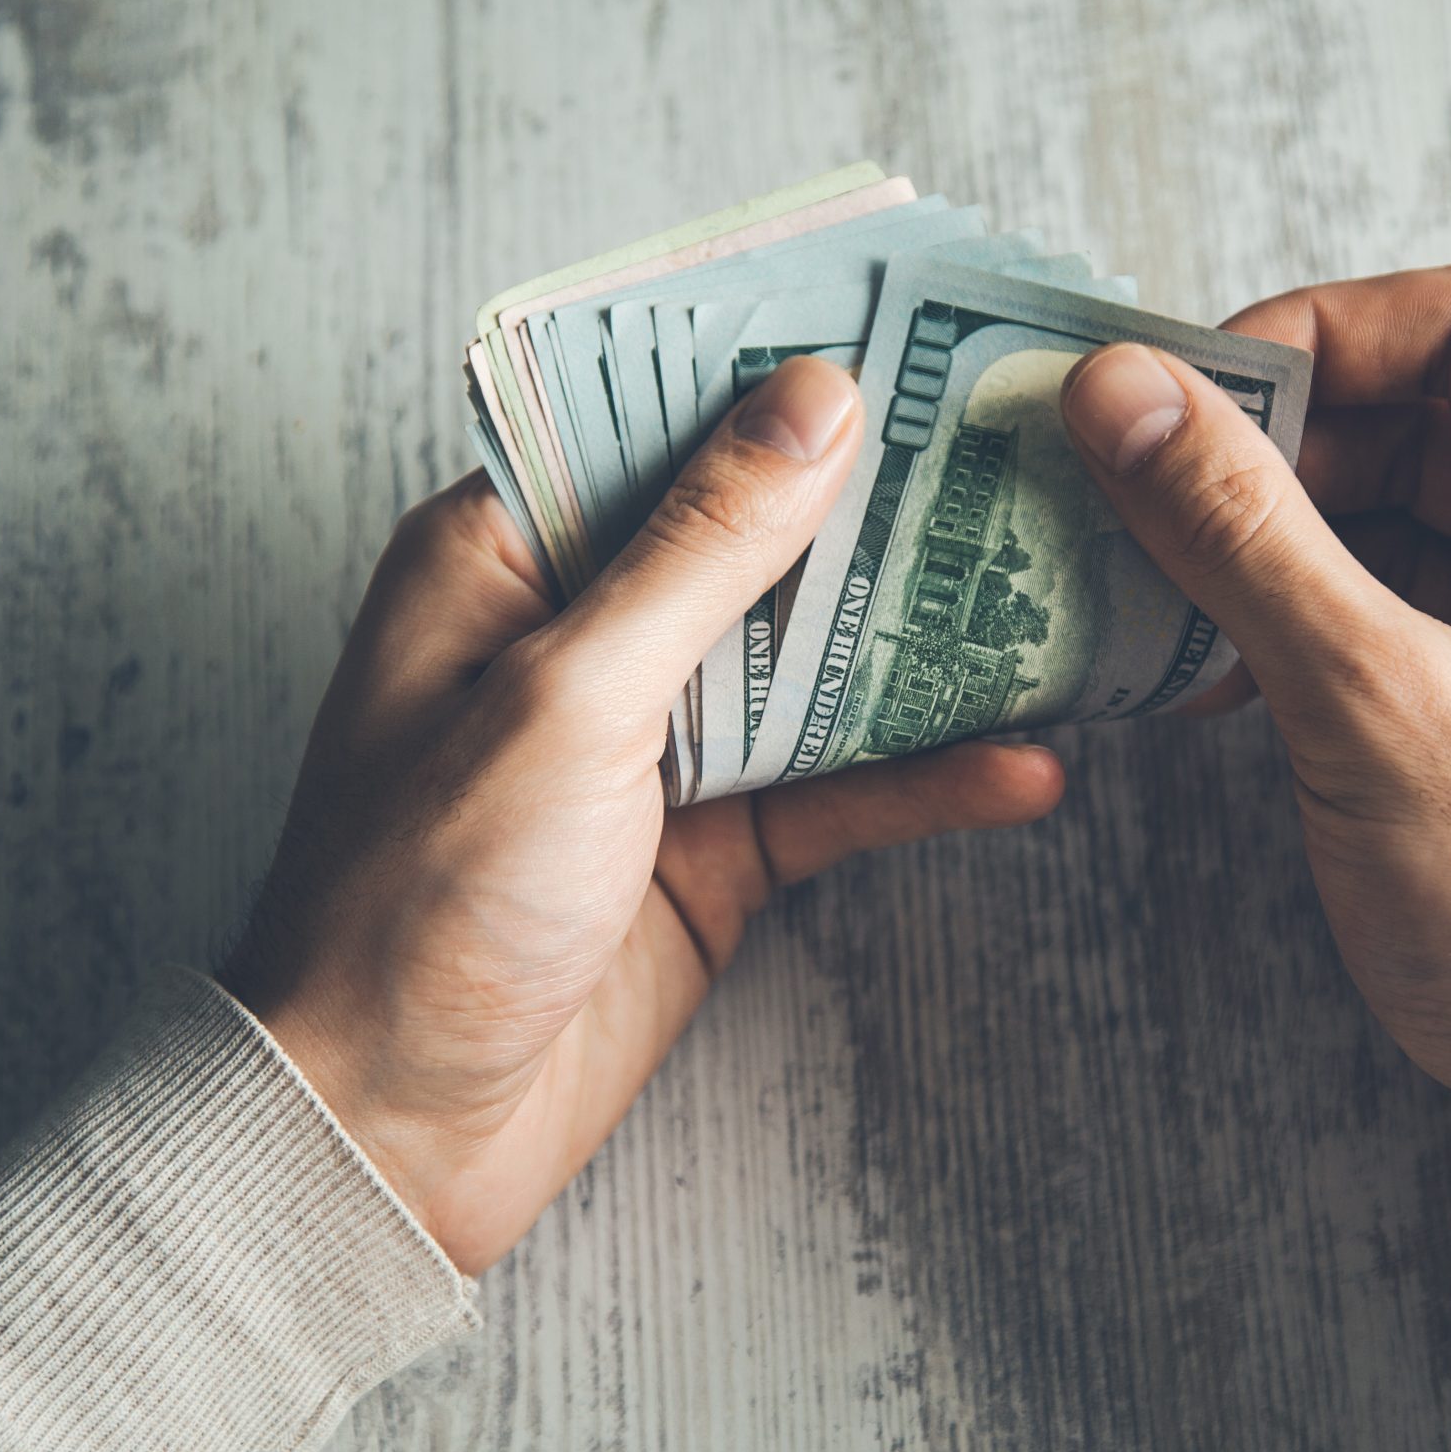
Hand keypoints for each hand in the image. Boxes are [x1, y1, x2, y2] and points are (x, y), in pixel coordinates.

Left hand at [222, 357, 1064, 1270]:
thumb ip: (700, 550)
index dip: (770, 367)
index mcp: (502, 558)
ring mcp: (654, 742)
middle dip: (882, 499)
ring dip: (927, 641)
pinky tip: (1022, 766)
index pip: (649, 417)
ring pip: (816, 659)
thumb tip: (814, 400)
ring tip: (1059, 592)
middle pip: (755, 532)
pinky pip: (837, 790)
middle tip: (1024, 448)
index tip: (903, 317)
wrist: (391, 1134)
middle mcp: (581, 633)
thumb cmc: (418, 901)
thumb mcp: (567, 698)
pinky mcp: (714, 845)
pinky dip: (923, 781)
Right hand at [1058, 266, 1450, 1180]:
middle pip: (1422, 420)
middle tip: (1134, 496)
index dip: (1303, 337)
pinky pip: (1411, 612)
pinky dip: (1311, 624)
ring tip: (1151, 592)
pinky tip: (1211, 670)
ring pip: (1405, 520)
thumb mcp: (1373, 702)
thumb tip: (1121, 391)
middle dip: (1269, 454)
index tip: (1173, 396)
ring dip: (1275, 546)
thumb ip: (1239, 531)